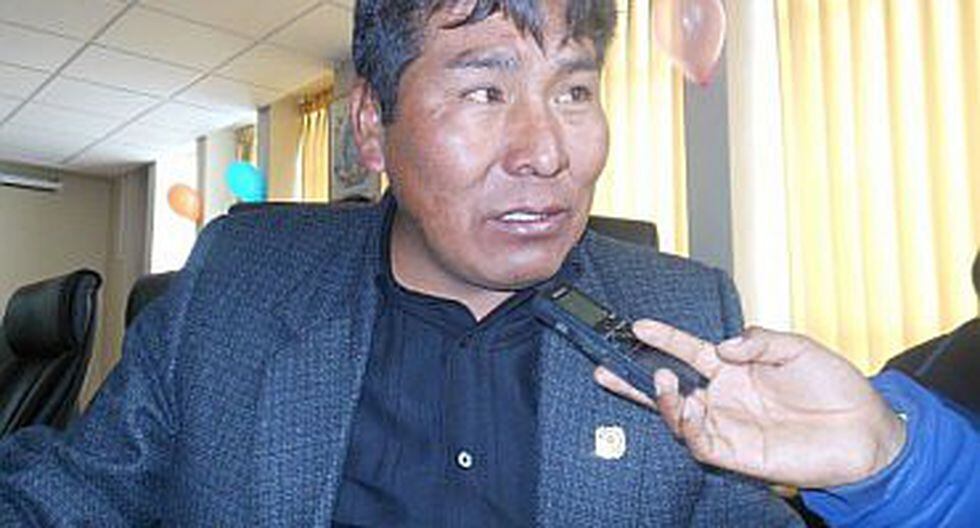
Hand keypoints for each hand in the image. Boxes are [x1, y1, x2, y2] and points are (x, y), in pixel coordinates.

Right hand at [594, 321, 906, 488]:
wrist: (864, 430)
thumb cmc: (835, 387)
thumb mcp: (797, 347)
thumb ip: (757, 341)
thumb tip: (722, 344)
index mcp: (734, 369)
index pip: (687, 350)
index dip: (662, 337)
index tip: (638, 325)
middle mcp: (724, 397)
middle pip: (669, 387)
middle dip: (633, 379)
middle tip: (607, 368)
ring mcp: (728, 425)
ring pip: (678, 416)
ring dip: (663, 399)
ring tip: (661, 381)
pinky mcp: (736, 453)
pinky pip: (700, 442)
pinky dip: (688, 426)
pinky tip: (689, 408)